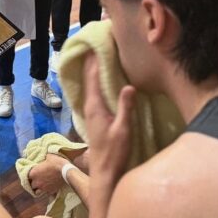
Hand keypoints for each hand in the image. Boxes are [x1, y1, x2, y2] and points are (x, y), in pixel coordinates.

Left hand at [29, 153, 69, 195]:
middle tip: (37, 178)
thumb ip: (43, 158)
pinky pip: (45, 193)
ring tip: (41, 185)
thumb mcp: (48, 156)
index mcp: (33, 173)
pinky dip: (45, 191)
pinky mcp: (50, 191)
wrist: (66, 171)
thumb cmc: (56, 163)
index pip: (26, 176)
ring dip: (38, 188)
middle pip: (31, 185)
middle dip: (33, 182)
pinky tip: (48, 188)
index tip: (32, 172)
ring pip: (37, 191)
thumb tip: (44, 157)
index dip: (29, 174)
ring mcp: (43, 188)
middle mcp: (36, 182)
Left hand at [83, 52, 136, 185]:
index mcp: (95, 107)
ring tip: (98, 57)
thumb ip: (126, 108)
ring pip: (90, 87)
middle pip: (88, 80)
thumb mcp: (124, 129)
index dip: (93, 61)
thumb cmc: (115, 152)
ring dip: (93, 72)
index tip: (95, 45)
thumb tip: (129, 86)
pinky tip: (102, 81)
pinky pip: (94, 94)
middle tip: (96, 45)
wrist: (105, 172)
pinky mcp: (95, 118)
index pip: (92, 78)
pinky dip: (96, 83)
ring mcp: (91, 113)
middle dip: (91, 62)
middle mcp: (89, 107)